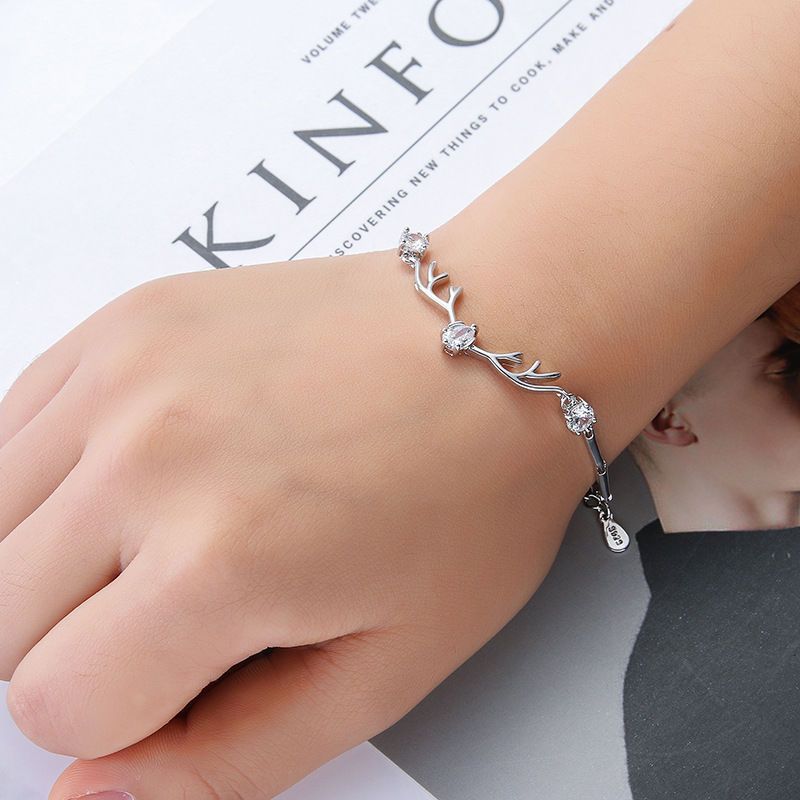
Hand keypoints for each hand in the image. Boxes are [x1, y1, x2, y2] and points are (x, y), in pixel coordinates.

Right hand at [0, 247, 576, 798]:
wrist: (500, 344)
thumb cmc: (471, 492)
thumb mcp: (383, 668)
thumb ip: (225, 759)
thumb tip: (90, 796)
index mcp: (218, 560)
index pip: (56, 706)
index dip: (121, 713)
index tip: (184, 672)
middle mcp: (148, 455)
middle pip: (1, 621)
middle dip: (78, 645)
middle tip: (180, 605)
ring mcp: (127, 373)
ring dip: (53, 562)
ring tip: (159, 536)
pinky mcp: (129, 321)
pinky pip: (14, 430)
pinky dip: (53, 478)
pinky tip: (141, 471)